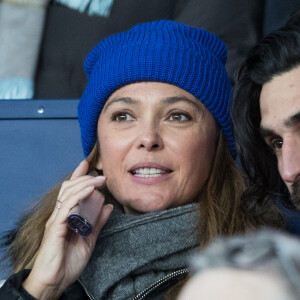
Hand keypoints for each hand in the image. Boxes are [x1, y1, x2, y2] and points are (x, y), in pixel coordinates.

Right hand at [22, 160, 112, 298]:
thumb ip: (98, 223)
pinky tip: (90, 190)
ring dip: (85, 183)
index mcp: (66, 216)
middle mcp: (60, 214)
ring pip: (68, 193)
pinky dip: (79, 195)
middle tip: (101, 175)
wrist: (55, 282)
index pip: (71, 190)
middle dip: (85, 177)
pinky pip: (67, 206)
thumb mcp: (89, 239)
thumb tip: (109, 207)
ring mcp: (57, 219)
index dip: (78, 176)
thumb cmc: (69, 261)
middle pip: (69, 188)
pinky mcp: (56, 227)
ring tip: (99, 180)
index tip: (88, 164)